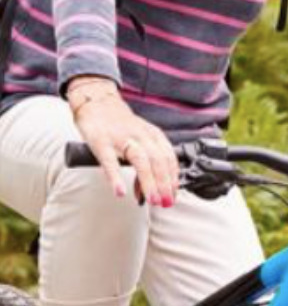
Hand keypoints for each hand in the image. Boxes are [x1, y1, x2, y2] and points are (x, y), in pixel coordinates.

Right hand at [68, 77, 178, 206]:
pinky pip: (109, 161)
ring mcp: (121, 138)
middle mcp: (141, 136)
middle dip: (164, 184)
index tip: (173, 197)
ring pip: (140, 161)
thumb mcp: (140, 140)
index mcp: (154, 136)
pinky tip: (119, 191)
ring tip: (150, 200)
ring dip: (148, 182)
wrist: (97, 102)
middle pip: (159, 161)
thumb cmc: (121, 126)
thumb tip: (148, 192)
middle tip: (165, 203)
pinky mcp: (101, 141)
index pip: (170, 159)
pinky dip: (115, 177)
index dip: (173, 179)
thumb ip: (146, 164)